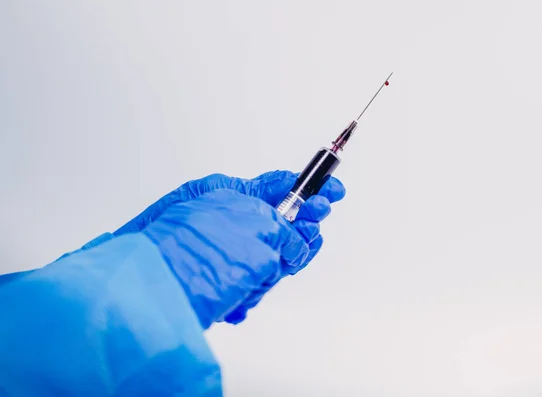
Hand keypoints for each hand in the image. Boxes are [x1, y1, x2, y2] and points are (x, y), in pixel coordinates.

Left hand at [116, 171, 344, 325]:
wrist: (144, 278)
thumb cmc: (167, 232)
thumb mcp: (217, 200)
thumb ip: (261, 206)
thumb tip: (292, 213)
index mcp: (238, 199)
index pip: (285, 191)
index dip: (312, 191)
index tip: (333, 192)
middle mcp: (241, 227)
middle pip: (290, 229)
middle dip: (302, 232)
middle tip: (307, 230)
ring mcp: (238, 256)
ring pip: (279, 260)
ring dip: (274, 269)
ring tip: (260, 273)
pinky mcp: (232, 283)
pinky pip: (259, 286)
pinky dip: (253, 292)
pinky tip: (239, 298)